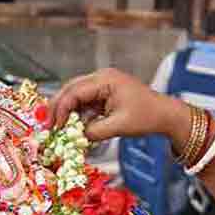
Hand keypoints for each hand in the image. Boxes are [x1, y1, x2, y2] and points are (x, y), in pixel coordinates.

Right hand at [50, 68, 187, 147]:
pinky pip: (85, 100)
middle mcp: (102, 77)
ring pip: (76, 94)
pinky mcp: (105, 93)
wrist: (165, 114)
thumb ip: (94, 131)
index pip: (74, 91)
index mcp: (105, 80)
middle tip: (49, 126)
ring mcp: (103, 84)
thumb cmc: (146, 117)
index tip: (54, 127)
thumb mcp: (118, 126)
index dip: (61, 109)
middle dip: (58, 106)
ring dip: (67, 110)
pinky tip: (73, 125)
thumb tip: (74, 137)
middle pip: (71, 88)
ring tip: (57, 127)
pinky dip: (77, 112)